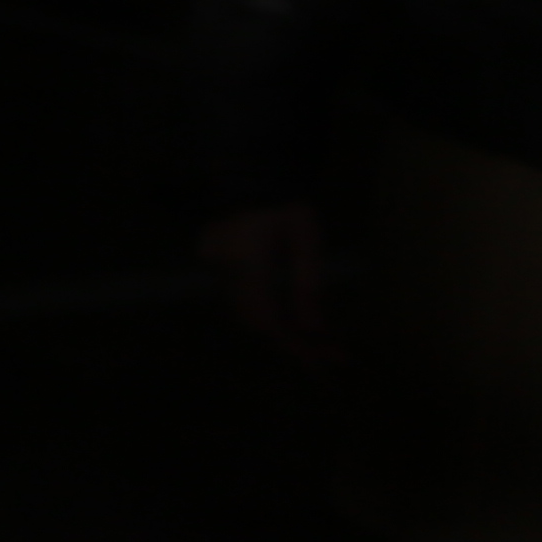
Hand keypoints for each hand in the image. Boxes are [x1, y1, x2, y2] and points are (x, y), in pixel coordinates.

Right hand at [198, 202, 332, 359]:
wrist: (251, 178)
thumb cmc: (285, 205)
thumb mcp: (306, 243)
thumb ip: (308, 287)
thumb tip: (315, 332)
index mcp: (248, 261)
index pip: (266, 318)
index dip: (291, 344)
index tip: (319, 363)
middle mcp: (225, 270)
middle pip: (254, 321)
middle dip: (291, 343)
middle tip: (326, 360)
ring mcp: (216, 268)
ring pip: (246, 313)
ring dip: (280, 331)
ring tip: (317, 346)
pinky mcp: (216, 267)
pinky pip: (241, 300)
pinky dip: (266, 314)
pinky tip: (292, 323)